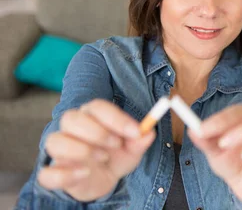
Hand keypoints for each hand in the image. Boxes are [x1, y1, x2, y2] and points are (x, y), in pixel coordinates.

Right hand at [37, 99, 155, 201]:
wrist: (103, 181)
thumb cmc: (115, 157)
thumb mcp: (132, 150)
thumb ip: (139, 141)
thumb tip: (149, 133)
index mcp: (91, 117)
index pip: (96, 106)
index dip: (116, 118)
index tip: (136, 131)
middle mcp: (72, 129)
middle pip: (71, 118)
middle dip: (96, 131)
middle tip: (116, 144)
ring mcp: (60, 151)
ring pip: (54, 141)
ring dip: (81, 149)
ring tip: (102, 158)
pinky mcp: (54, 173)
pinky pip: (46, 173)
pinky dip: (64, 174)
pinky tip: (84, 173)